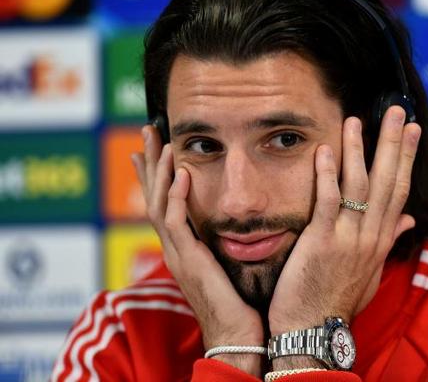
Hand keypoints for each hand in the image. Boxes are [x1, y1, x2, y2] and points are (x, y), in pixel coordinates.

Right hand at [132, 126, 263, 375]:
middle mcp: (176, 248)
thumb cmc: (240, 303)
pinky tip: (182, 175)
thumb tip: (239, 221)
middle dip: (151, 162)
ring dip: (160, 171)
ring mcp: (178, 254)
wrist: (239, 335)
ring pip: (159, 204)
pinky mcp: (189, 261)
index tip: (158, 146)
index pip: (165, 202)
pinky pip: (177, 224)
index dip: (159, 173)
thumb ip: (227, 240)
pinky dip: (177, 198)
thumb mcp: (229, 263)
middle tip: (148, 130)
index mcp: (185, 247)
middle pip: (154, 196)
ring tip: (162, 142)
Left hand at [268, 106, 419, 338]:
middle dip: (393, 144)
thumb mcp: (372, 271)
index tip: (410, 131)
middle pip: (387, 182)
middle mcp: (371, 236)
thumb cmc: (338, 299)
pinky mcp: (322, 242)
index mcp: (381, 240)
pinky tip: (327, 150)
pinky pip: (328, 202)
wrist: (314, 330)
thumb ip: (389, 240)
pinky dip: (328, 175)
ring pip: (359, 186)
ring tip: (357, 120)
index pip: (399, 191)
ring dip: (359, 151)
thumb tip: (409, 220)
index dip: (405, 159)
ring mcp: (348, 238)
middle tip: (397, 112)